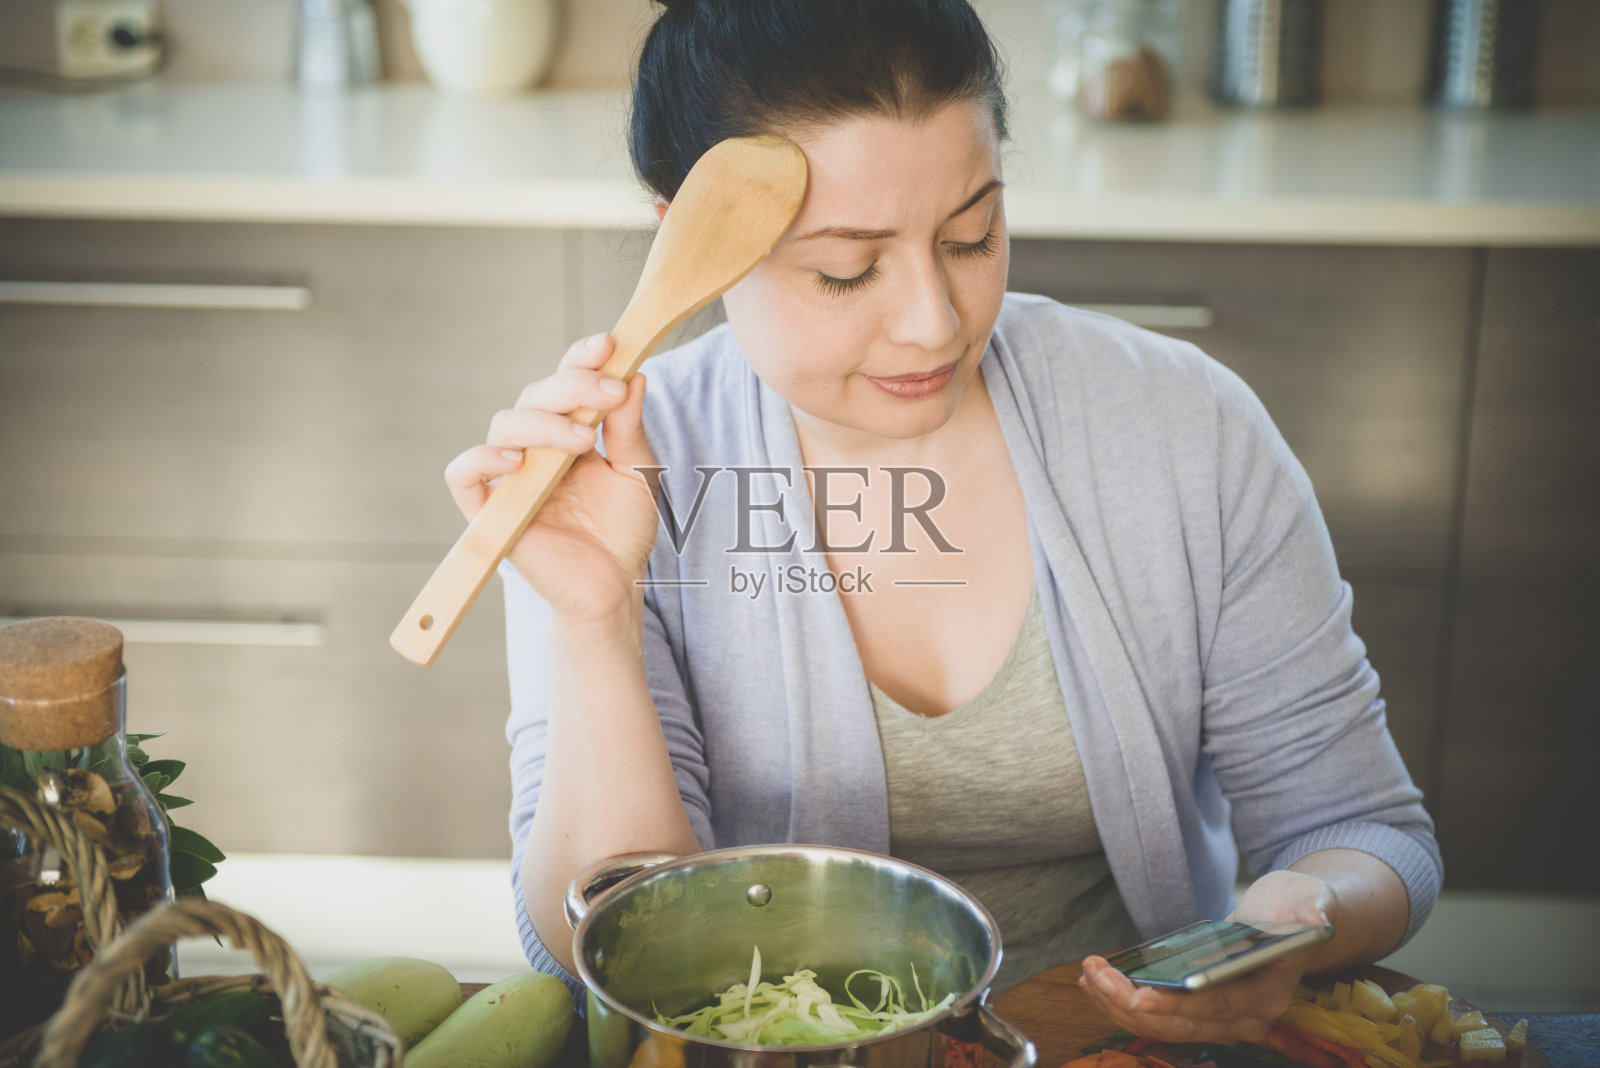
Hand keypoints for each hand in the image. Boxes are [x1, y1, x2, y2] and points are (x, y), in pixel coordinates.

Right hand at [445, 333, 660, 625]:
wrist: (615, 587)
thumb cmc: (623, 531)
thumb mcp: (639, 473)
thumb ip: (630, 428)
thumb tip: (633, 375)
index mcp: (568, 431)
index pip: (564, 381)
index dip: (581, 359)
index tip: (610, 345)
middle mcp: (535, 447)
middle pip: (534, 395)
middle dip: (573, 386)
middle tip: (610, 395)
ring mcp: (511, 477)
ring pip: (504, 425)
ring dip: (544, 422)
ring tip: (582, 441)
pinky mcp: (491, 512)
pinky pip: (464, 475)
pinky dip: (481, 460)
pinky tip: (518, 461)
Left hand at [1077, 871, 1335, 1044]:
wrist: (1292, 922)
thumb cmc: (1298, 908)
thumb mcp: (1311, 899)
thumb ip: (1314, 909)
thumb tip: (1316, 918)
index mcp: (1270, 995)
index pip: (1220, 1006)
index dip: (1179, 1005)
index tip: (1139, 995)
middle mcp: (1245, 1017)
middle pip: (1183, 1024)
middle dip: (1132, 1004)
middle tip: (1095, 975)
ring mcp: (1221, 1020)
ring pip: (1164, 1027)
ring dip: (1119, 1005)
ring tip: (1088, 975)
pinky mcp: (1200, 1012)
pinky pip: (1159, 1018)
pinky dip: (1124, 1003)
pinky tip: (1096, 982)